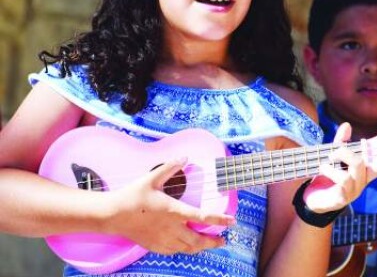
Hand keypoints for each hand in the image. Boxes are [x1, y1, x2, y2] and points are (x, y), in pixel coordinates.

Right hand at [107, 160, 234, 254]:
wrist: (112, 215)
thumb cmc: (132, 196)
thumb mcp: (151, 178)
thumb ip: (170, 167)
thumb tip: (185, 157)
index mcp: (174, 211)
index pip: (203, 216)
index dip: (220, 220)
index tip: (232, 221)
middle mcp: (171, 228)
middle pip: (198, 240)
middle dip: (214, 241)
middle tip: (223, 240)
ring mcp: (162, 239)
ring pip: (187, 248)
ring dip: (200, 247)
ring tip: (208, 244)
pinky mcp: (154, 245)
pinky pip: (173, 251)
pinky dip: (183, 249)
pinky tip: (185, 246)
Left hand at [303, 122, 376, 212]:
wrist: (316, 199)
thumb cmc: (329, 176)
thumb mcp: (335, 158)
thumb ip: (341, 142)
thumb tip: (347, 125)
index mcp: (362, 173)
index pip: (376, 168)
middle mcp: (360, 183)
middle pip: (359, 165)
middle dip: (344, 153)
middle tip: (332, 154)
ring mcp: (351, 192)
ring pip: (347, 177)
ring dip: (331, 168)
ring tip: (323, 166)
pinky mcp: (341, 199)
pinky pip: (339, 186)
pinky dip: (329, 174)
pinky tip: (322, 171)